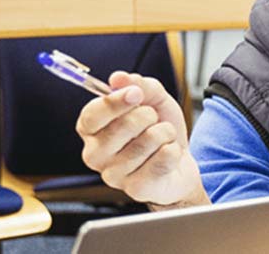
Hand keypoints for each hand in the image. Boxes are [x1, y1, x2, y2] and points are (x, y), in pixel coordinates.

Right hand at [76, 71, 209, 207]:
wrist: (178, 163)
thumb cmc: (156, 129)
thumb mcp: (152, 99)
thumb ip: (138, 85)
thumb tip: (118, 78)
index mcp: (90, 130)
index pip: (92, 115)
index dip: (115, 102)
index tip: (136, 93)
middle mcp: (94, 154)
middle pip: (123, 126)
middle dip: (148, 115)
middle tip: (153, 119)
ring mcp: (113, 175)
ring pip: (148, 141)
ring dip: (164, 133)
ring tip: (162, 138)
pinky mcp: (135, 189)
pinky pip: (164, 158)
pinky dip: (174, 151)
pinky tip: (167, 156)